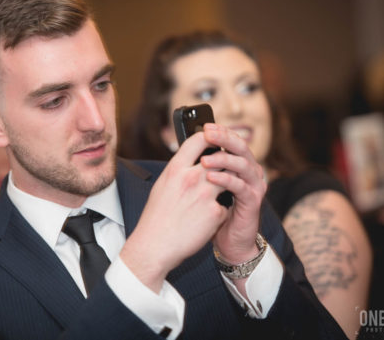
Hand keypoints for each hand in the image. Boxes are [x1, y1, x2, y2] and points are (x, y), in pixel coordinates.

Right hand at [120, 130, 227, 291]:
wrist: (155, 246)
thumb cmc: (156, 217)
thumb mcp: (163, 185)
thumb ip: (179, 170)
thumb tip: (194, 159)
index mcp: (175, 168)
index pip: (199, 139)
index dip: (210, 136)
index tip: (214, 139)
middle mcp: (192, 178)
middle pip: (220, 157)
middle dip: (224, 162)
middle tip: (225, 167)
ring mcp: (205, 195)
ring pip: (229, 179)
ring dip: (227, 184)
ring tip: (219, 193)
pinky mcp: (216, 213)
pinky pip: (227, 205)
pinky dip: (221, 210)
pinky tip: (209, 219)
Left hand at [200, 123, 265, 264]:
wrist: (226, 242)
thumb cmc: (213, 212)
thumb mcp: (205, 185)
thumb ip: (203, 168)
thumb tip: (187, 147)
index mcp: (239, 165)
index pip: (232, 141)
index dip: (220, 132)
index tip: (204, 125)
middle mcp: (250, 172)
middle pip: (241, 147)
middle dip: (224, 138)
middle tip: (208, 133)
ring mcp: (253, 186)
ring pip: (243, 165)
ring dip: (224, 159)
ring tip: (205, 159)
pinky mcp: (253, 202)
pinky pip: (241, 186)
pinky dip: (226, 180)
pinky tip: (211, 177)